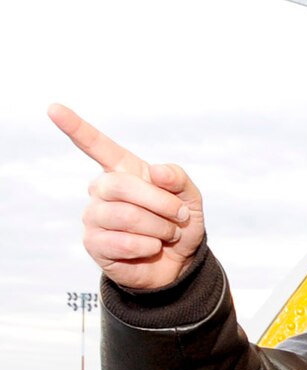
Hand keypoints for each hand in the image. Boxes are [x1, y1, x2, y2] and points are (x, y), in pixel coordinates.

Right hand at [49, 103, 206, 290]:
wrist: (178, 262)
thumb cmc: (178, 224)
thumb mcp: (189, 198)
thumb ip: (178, 179)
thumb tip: (155, 172)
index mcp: (122, 171)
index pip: (95, 145)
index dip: (75, 127)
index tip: (54, 108)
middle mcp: (102, 190)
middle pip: (121, 185)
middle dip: (160, 202)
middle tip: (180, 216)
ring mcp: (94, 216)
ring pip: (126, 216)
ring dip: (159, 228)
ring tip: (167, 234)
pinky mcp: (94, 244)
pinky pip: (123, 243)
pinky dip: (149, 247)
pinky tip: (151, 248)